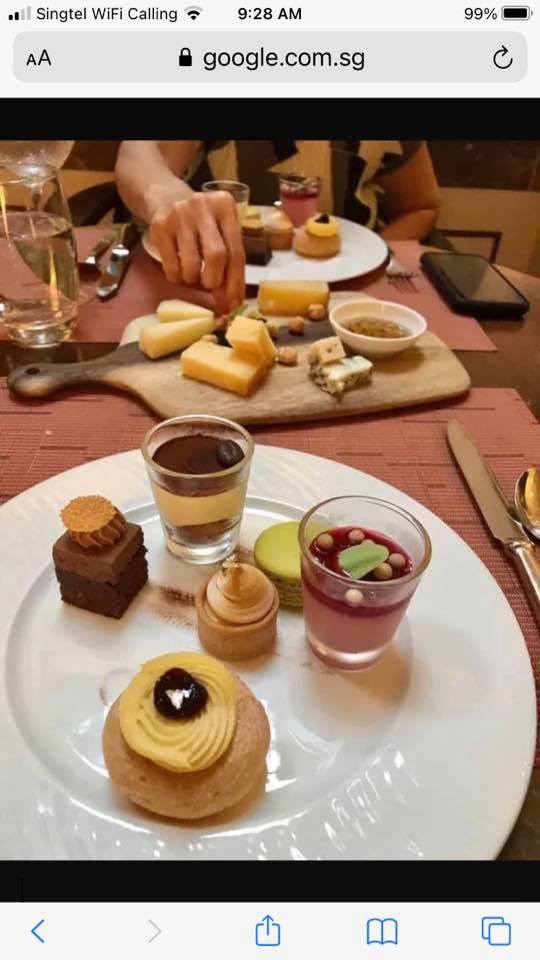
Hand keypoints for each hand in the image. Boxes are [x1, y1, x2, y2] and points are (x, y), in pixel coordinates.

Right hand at [149, 190, 244, 312]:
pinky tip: (177, 269)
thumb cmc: (200, 221)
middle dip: (214, 280)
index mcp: (225, 207)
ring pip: (192, 264)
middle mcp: (204, 207)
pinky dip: (176, 276)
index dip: (236, 282)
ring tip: (191, 274)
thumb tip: (230, 300)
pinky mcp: (160, 225)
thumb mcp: (219, 229)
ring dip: (192, 279)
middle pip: (216, 256)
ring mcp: (180, 215)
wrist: (165, 196)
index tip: (233, 302)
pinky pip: (171, 266)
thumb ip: (228, 258)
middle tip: (210, 285)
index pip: (236, 251)